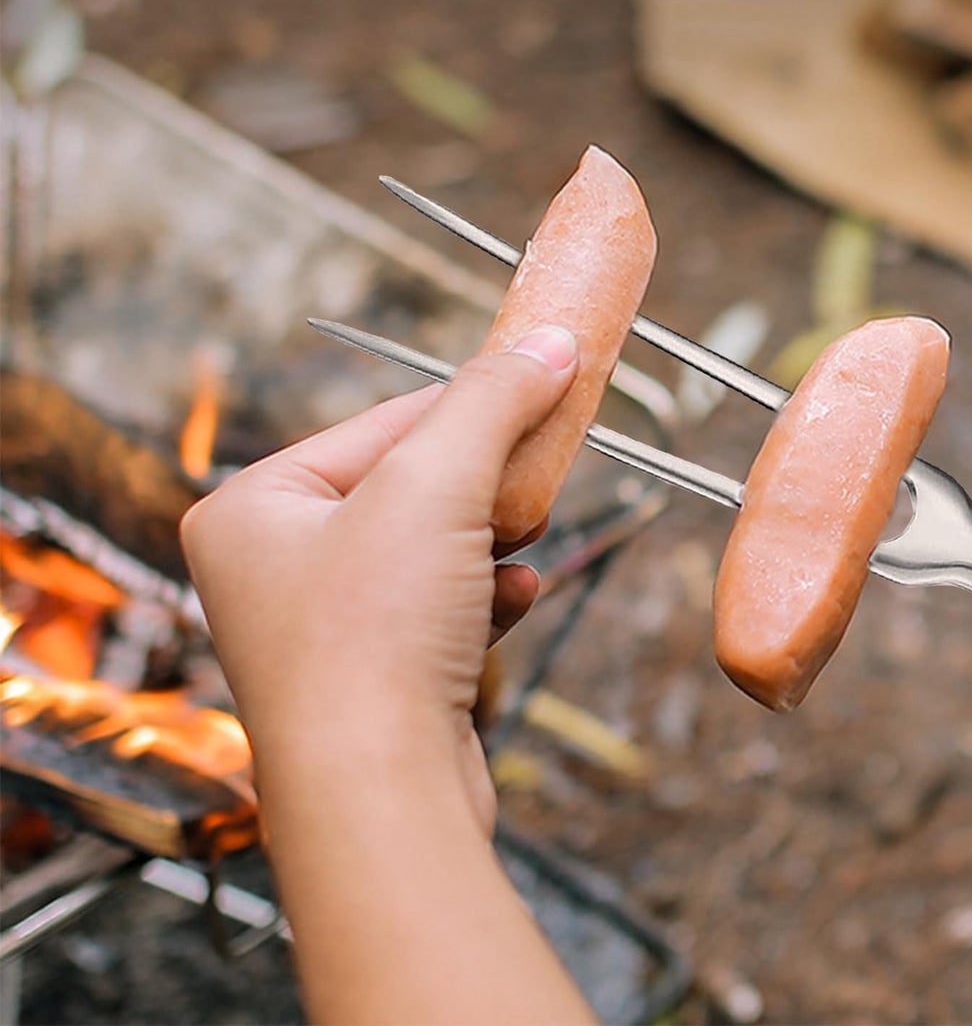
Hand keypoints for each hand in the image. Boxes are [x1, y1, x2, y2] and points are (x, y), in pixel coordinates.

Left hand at [182, 324, 578, 830]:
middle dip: (484, 480)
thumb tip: (550, 342)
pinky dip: (485, 600)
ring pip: (432, 549)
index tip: (541, 378)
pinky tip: (516, 600)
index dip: (470, 402)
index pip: (382, 421)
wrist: (377, 797)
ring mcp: (321, 631)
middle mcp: (273, 568)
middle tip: (540, 465)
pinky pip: (440, 612)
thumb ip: (494, 399)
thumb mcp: (437, 481)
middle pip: (409, 484)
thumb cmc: (371, 639)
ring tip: (526, 535)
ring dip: (491, 539)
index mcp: (252, 508)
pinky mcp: (372, 684)